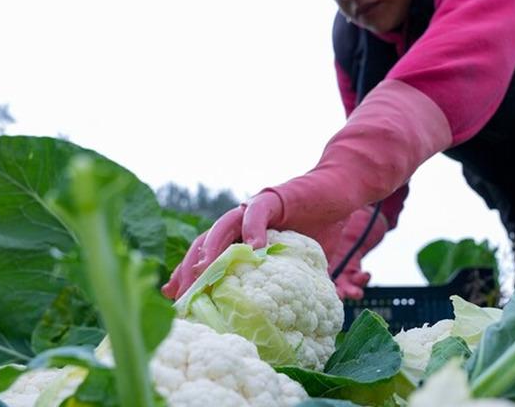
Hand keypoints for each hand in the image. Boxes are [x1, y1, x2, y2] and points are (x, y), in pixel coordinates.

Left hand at [162, 81, 450, 299]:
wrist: (340, 192)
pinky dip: (252, 229)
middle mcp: (241, 223)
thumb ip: (288, 283)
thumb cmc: (321, 228)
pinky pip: (256, 212)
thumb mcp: (299, 264)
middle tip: (180, 292)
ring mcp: (255, 209)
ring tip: (205, 269)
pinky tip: (252, 248)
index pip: (208, 258)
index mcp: (243, 239)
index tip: (174, 299)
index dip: (190, 276)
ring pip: (223, 226)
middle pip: (206, 244)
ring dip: (212, 247)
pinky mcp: (273, 198)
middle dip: (191, 267)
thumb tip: (291, 322)